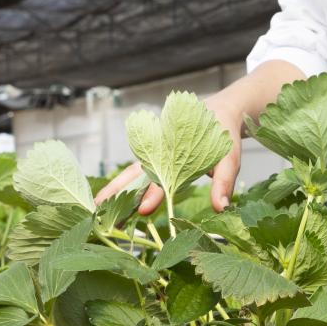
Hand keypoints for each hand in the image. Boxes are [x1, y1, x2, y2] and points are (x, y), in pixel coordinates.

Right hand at [93, 92, 245, 214]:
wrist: (220, 112)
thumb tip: (221, 208)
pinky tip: (114, 205)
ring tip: (97, 212)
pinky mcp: (156, 162)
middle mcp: (159, 152)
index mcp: (175, 148)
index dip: (151, 193)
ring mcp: (155, 158)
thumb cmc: (223, 134)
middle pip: (134, 175)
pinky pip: (138, 177)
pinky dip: (125, 190)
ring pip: (131, 176)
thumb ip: (223, 180)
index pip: (160, 174)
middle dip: (116, 193)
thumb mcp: (229, 156)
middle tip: (97, 213)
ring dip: (115, 193)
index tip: (142, 210)